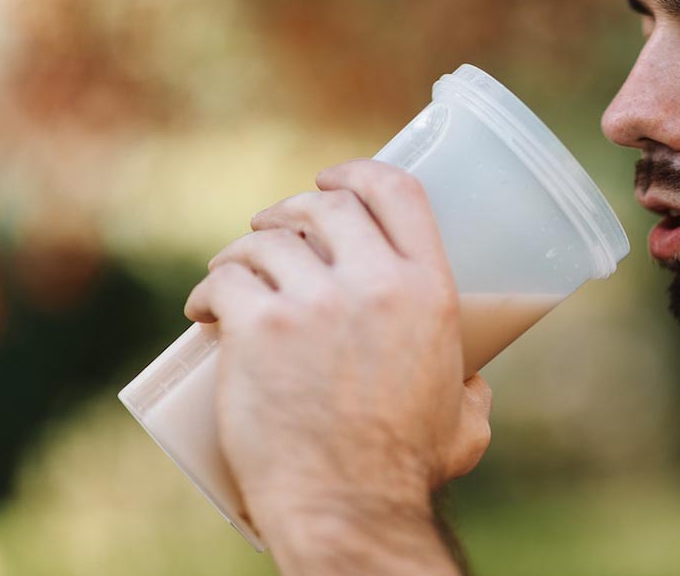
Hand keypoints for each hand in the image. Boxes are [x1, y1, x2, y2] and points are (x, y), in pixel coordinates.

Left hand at [184, 160, 490, 570]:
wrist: (349, 506)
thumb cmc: (407, 471)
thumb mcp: (467, 421)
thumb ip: (475, 392)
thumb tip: (472, 382)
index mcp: (430, 291)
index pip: (398, 191)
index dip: (360, 172)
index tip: (333, 178)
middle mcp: (376, 284)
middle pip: (326, 205)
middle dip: (294, 209)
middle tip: (275, 232)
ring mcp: (313, 303)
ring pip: (267, 240)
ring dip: (245, 249)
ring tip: (234, 273)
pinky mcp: (259, 329)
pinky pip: (225, 280)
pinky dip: (210, 290)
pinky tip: (204, 309)